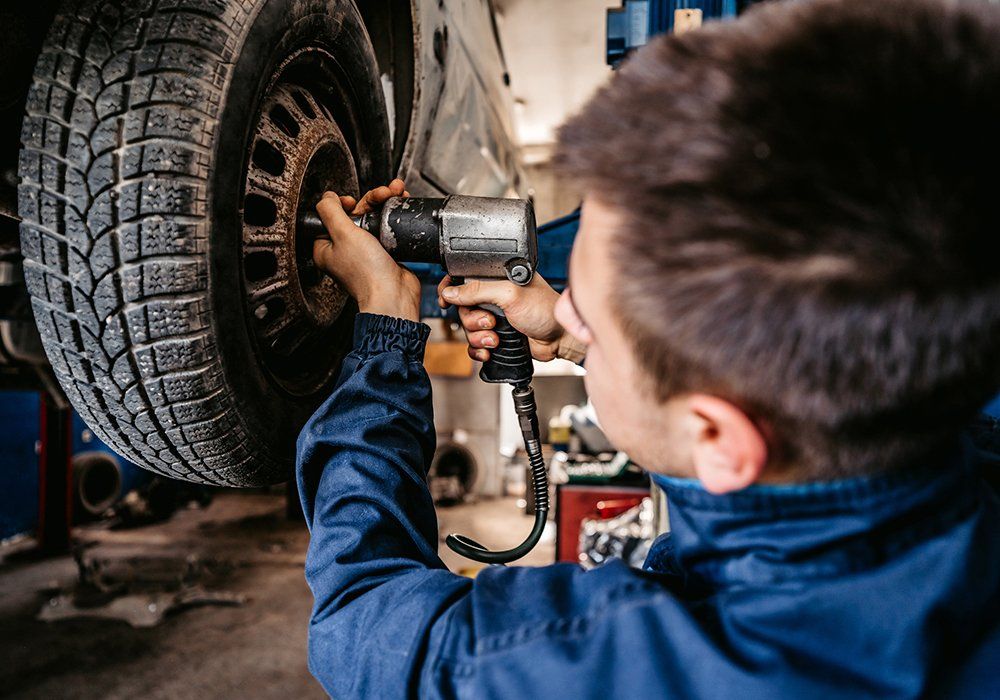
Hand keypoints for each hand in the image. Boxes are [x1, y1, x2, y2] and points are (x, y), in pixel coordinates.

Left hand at [313, 178, 420, 321]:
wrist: (394, 295)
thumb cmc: (367, 273)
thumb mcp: (342, 234)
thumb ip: (330, 211)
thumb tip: (326, 196)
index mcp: (327, 247)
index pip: (331, 215)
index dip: (344, 203)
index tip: (354, 202)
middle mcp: (345, 249)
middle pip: (356, 213)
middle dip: (372, 199)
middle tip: (384, 193)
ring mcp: (366, 251)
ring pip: (374, 218)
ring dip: (386, 202)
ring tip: (398, 193)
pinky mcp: (384, 253)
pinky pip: (387, 228)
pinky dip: (394, 216)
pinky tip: (403, 206)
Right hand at [437, 274, 572, 362]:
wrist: (558, 339)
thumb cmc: (545, 310)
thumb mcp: (510, 294)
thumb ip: (479, 290)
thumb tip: (451, 291)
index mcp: (497, 278)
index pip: (465, 278)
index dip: (452, 289)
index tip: (447, 300)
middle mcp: (494, 296)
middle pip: (463, 308)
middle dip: (472, 319)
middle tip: (490, 322)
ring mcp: (495, 317)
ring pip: (468, 328)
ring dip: (478, 336)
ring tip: (496, 338)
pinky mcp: (497, 335)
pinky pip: (475, 345)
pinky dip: (478, 350)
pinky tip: (489, 351)